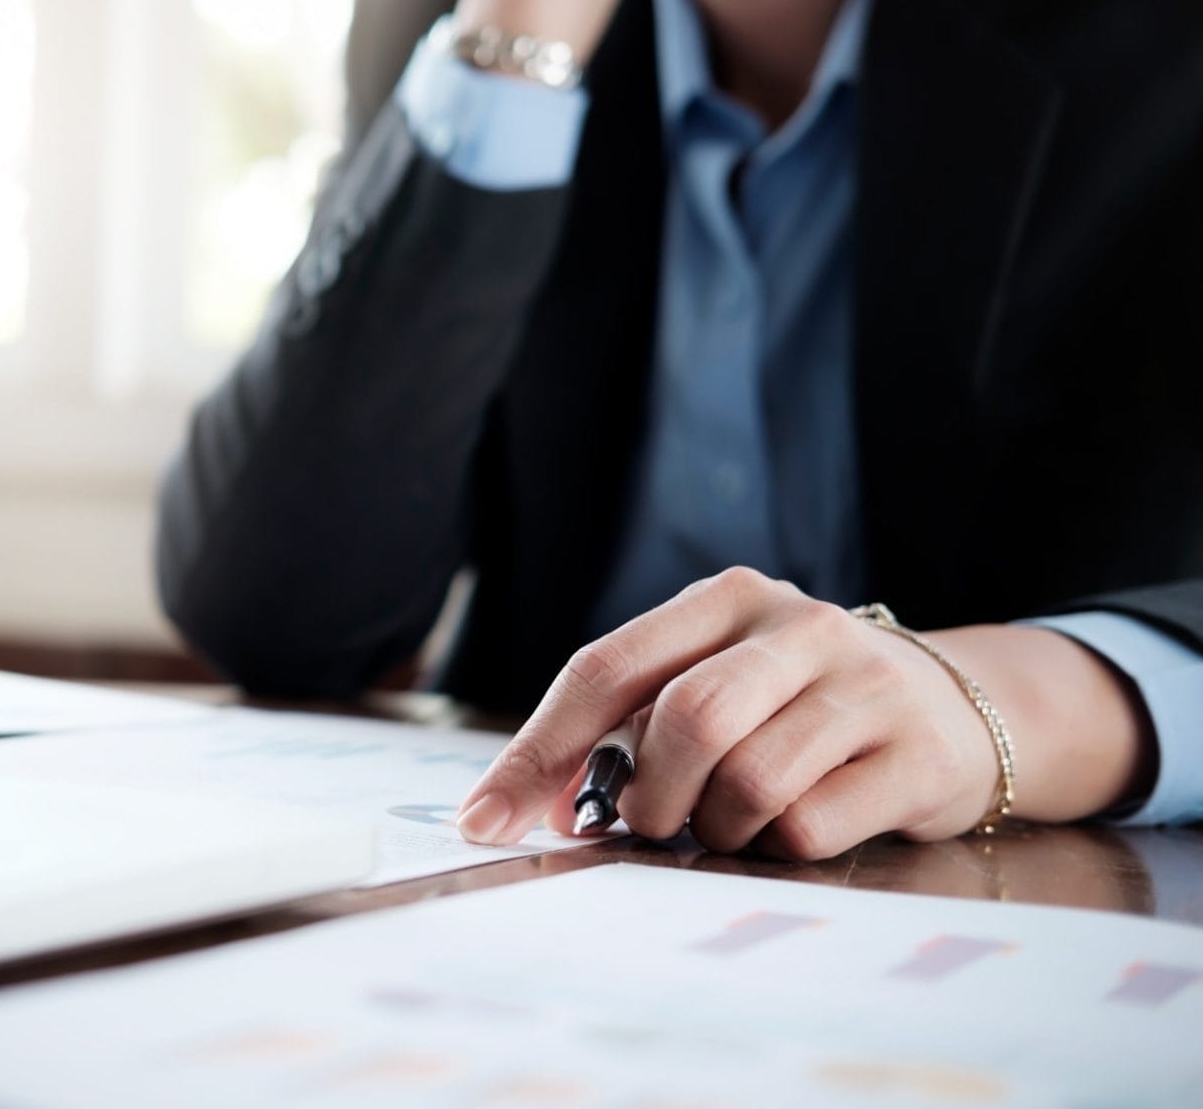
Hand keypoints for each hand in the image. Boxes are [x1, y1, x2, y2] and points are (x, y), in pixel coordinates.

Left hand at [455, 567, 1151, 860]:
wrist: (958, 708)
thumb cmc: (799, 704)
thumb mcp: (719, 680)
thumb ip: (634, 724)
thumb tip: (541, 805)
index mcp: (725, 598)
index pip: (605, 668)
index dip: (538, 750)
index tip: (486, 819)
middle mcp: (797, 626)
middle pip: (684, 720)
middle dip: (645, 795)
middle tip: (644, 827)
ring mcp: (865, 684)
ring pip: (749, 780)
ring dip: (718, 828)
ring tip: (731, 823)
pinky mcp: (916, 752)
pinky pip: (810, 825)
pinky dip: (781, 845)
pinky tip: (798, 825)